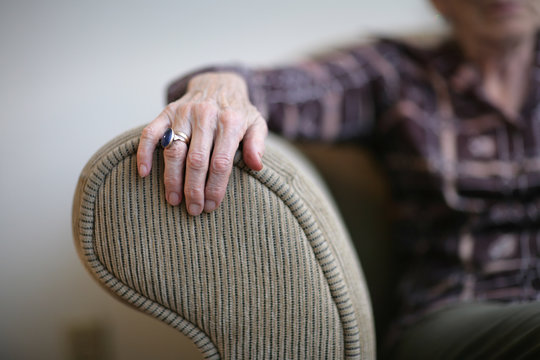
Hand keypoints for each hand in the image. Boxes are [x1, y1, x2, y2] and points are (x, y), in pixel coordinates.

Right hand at [137, 72, 267, 214]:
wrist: (219, 84)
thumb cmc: (239, 113)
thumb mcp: (256, 124)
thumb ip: (257, 144)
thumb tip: (256, 166)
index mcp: (230, 121)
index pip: (221, 162)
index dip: (215, 187)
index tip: (211, 206)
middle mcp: (205, 115)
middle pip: (196, 160)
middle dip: (194, 189)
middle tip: (193, 210)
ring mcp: (183, 113)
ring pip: (173, 150)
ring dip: (171, 179)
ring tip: (173, 200)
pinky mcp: (167, 111)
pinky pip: (150, 133)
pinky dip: (144, 153)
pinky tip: (144, 173)